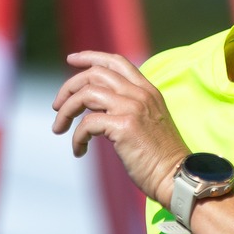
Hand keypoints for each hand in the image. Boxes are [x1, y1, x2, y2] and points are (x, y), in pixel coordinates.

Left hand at [51, 52, 188, 205]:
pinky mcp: (124, 126)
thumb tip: (95, 109)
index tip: (71, 60)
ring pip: (86, 95)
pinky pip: (87, 124)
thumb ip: (128, 108)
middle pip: (95, 74)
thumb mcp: (148, 122)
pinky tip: (79, 151)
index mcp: (147, 90)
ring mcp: (132, 108)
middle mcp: (140, 94)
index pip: (116, 61)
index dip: (90, 57)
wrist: (177, 176)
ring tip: (59, 128)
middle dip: (69, 86)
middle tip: (57, 106)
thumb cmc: (161, 158)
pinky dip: (77, 138)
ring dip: (66, 111)